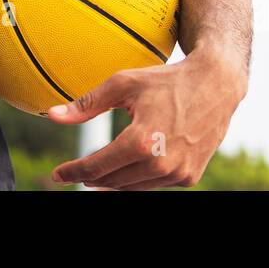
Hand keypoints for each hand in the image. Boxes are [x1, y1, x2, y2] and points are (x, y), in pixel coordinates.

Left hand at [46, 48, 246, 189]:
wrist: (216, 84)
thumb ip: (87, 104)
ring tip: (99, 170)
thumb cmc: (167, 80)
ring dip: (113, 180)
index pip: (96, 168)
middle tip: (75, 171)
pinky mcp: (189, 177)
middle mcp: (160, 164)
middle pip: (112, 182)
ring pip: (132, 188)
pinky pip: (154, 184)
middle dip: (91, 177)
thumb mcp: (123, 84)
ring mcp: (177, 173)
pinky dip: (139, 177)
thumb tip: (52, 115)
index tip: (57, 174)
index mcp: (140, 141)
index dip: (73, 172)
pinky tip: (133, 164)